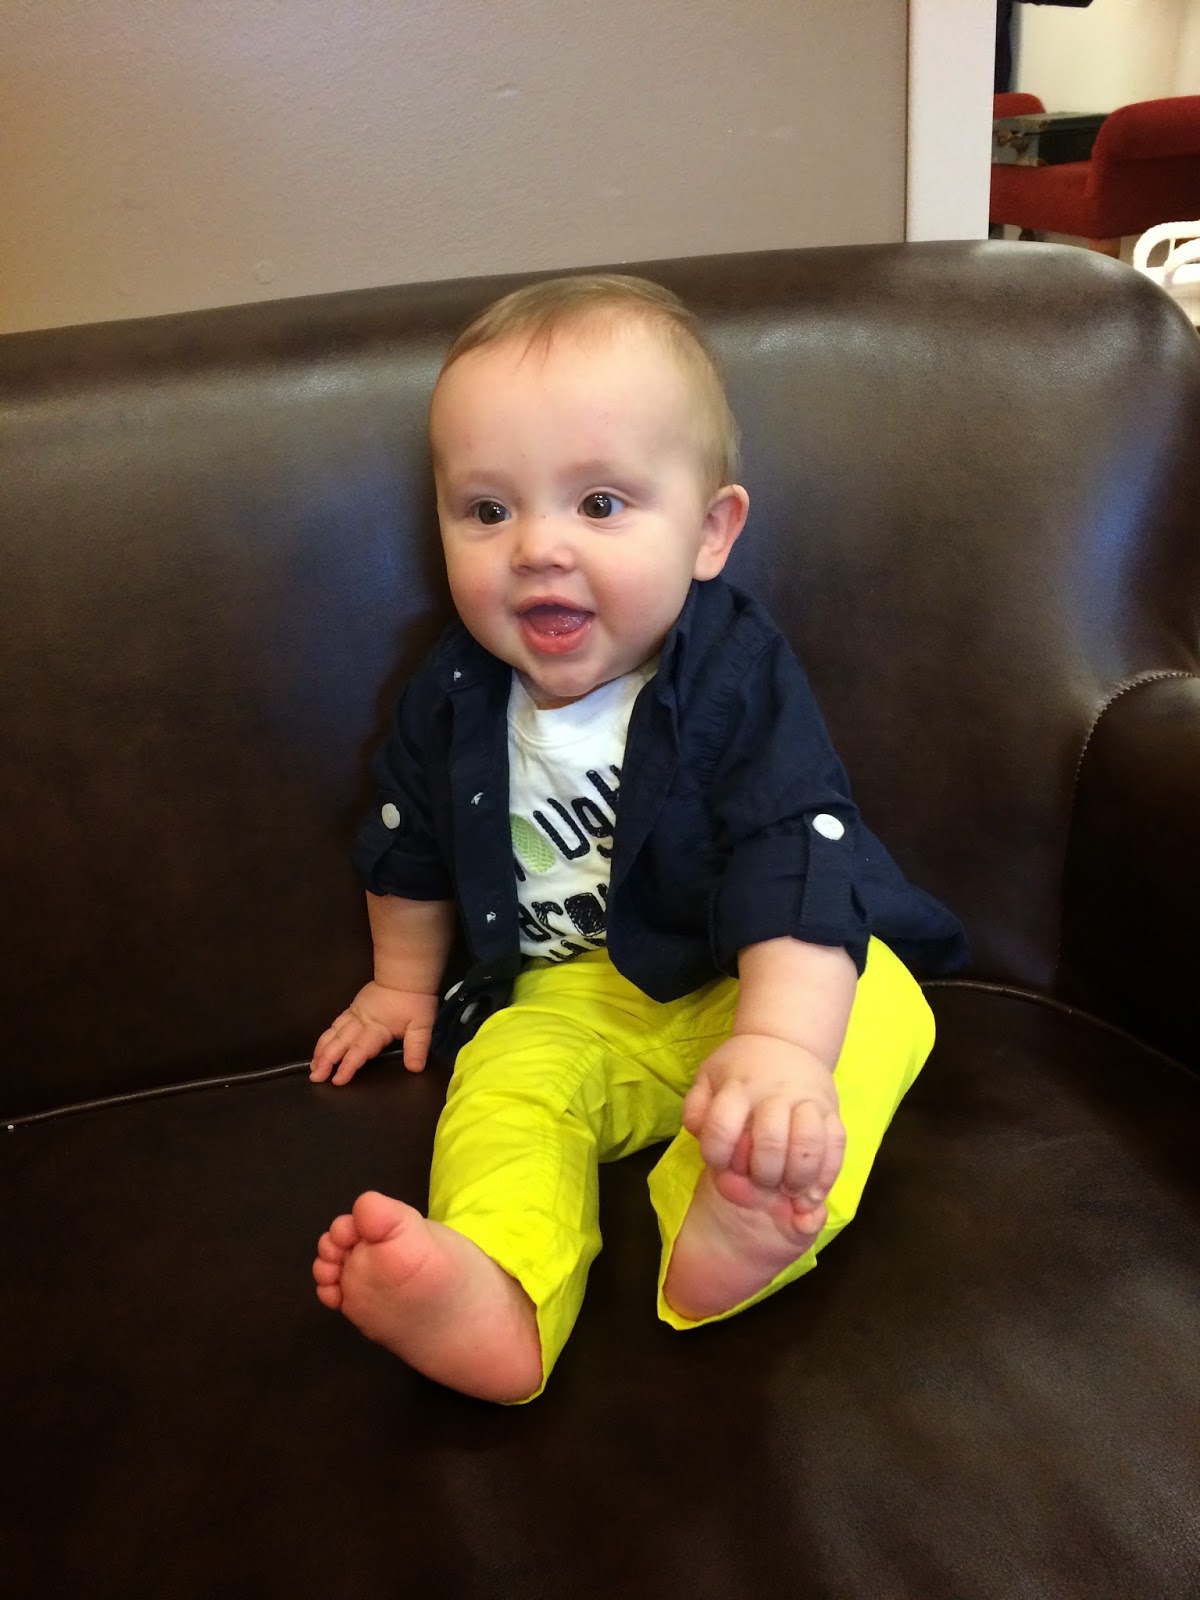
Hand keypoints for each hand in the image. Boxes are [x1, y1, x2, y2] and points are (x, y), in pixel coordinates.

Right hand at [310, 981, 437, 1085]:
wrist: (405, 974)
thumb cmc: (415, 1000)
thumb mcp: (422, 1024)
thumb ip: (417, 1046)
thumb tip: (414, 1068)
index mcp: (377, 1028)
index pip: (359, 1050)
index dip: (347, 1066)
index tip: (337, 1080)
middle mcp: (361, 1022)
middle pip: (340, 1043)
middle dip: (326, 1060)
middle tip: (315, 1077)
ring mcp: (355, 1014)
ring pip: (334, 1033)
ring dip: (322, 1050)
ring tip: (313, 1065)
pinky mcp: (353, 1008)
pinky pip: (335, 1023)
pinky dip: (326, 1036)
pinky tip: (321, 1045)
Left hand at [681, 1033, 845, 1204]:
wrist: (785, 1040)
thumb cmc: (740, 1069)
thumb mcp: (708, 1079)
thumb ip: (696, 1111)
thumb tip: (701, 1138)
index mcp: (738, 1088)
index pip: (721, 1128)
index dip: (717, 1156)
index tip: (721, 1166)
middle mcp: (774, 1094)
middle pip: (771, 1141)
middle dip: (763, 1175)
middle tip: (761, 1184)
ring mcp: (808, 1102)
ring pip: (810, 1144)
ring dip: (798, 1177)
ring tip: (788, 1190)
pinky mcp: (832, 1111)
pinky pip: (837, 1145)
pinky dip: (827, 1175)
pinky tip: (812, 1192)